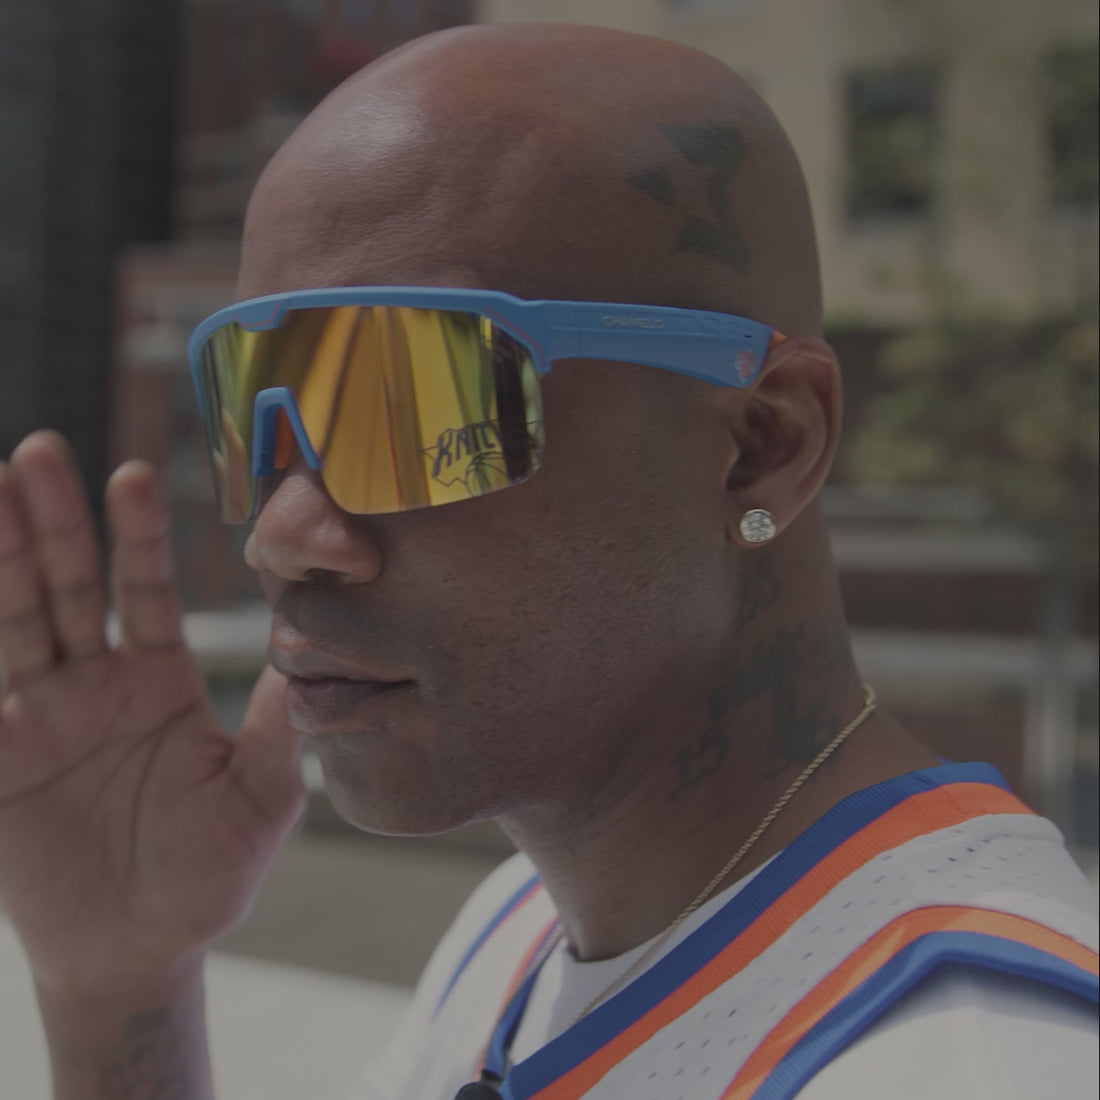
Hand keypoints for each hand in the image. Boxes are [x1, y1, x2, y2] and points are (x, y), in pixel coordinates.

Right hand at [0, 432, 303, 994]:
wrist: (137, 950)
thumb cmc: (208, 874)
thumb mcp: (260, 794)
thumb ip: (279, 722)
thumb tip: (313, 644)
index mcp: (159, 682)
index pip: (145, 592)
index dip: (137, 537)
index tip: (135, 475)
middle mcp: (96, 684)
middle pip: (70, 586)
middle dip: (54, 522)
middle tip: (42, 453)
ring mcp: (39, 715)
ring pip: (16, 619)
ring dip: (1, 557)